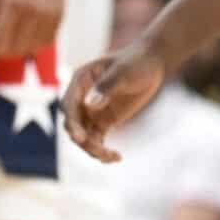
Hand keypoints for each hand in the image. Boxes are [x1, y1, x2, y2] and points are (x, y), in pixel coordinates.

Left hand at [0, 0, 67, 61]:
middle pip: (15, 47)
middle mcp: (32, 12)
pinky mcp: (59, 16)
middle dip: (2, 53)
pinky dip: (36, 44)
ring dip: (19, 51)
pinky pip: (47, 40)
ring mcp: (47, 15)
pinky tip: (28, 40)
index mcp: (13, 4)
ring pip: (32, 47)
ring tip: (10, 46)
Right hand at [63, 43, 166, 162]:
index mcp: (80, 81)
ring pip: (83, 136)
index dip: (72, 122)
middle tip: (100, 152)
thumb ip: (106, 87)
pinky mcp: (103, 121)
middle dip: (82, 140)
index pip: (68, 105)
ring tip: (112, 157)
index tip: (80, 137)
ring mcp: (91, 111)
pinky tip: (117, 157)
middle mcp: (81, 98)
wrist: (151, 64)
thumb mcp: (122, 72)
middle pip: (73, 124)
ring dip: (93, 149)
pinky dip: (103, 151)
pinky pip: (97, 140)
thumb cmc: (136, 62)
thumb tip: (89, 105)